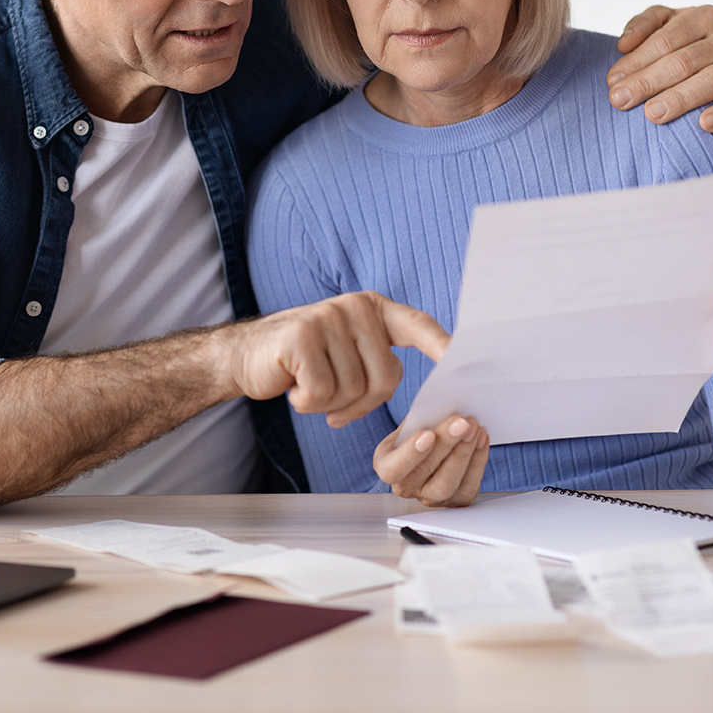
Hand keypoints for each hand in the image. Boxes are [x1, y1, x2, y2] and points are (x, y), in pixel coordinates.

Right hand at [226, 291, 449, 426]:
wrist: (246, 357)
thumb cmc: (306, 363)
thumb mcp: (347, 353)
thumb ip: (379, 360)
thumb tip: (424, 393)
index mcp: (374, 309)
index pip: (418, 325)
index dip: (442, 344)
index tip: (465, 358)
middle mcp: (355, 307)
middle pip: (386, 378)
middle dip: (361, 404)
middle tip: (334, 403)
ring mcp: (327, 318)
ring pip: (353, 390)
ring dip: (330, 405)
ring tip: (309, 389)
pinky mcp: (301, 337)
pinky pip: (323, 392)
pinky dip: (307, 403)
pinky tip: (293, 388)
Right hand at [374, 414, 489, 506]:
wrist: (434, 445)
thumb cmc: (420, 430)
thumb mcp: (412, 422)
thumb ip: (420, 419)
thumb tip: (441, 409)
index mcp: (387, 465)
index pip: (393, 468)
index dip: (410, 454)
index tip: (428, 434)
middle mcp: (405, 487)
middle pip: (424, 472)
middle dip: (446, 444)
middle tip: (462, 422)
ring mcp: (430, 497)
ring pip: (446, 484)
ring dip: (464, 453)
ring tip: (474, 427)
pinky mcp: (455, 501)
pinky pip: (468, 485)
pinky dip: (477, 460)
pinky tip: (481, 438)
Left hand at [607, 5, 712, 132]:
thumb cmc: (684, 43)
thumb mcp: (664, 25)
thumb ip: (643, 25)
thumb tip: (625, 44)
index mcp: (705, 16)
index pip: (665, 40)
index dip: (636, 61)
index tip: (612, 82)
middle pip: (684, 61)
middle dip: (648, 82)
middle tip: (620, 100)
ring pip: (712, 80)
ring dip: (680, 99)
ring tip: (652, 114)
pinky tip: (704, 124)